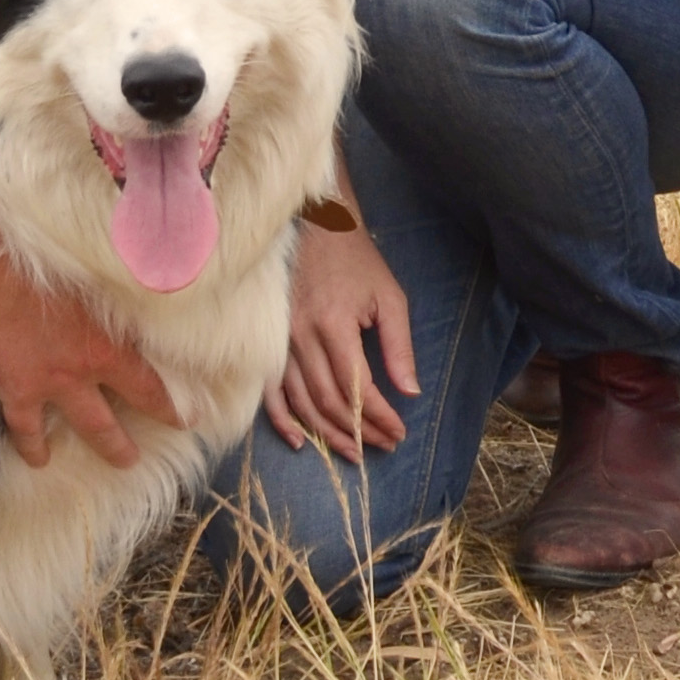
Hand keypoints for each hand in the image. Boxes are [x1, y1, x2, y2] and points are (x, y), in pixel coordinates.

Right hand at [0, 236, 179, 469]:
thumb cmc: (39, 262)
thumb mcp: (93, 276)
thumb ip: (118, 296)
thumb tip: (148, 290)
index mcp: (108, 344)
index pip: (149, 384)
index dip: (170, 406)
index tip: (189, 420)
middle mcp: (83, 371)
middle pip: (113, 416)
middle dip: (126, 442)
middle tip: (137, 459)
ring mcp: (49, 384)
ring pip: (82, 425)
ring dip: (100, 446)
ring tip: (112, 462)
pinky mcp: (14, 389)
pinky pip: (26, 427)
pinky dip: (32, 445)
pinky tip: (37, 459)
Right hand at [264, 219, 417, 462]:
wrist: (317, 229)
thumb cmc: (358, 263)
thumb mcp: (389, 298)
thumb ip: (399, 346)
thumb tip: (409, 392)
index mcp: (334, 325)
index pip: (357, 387)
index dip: (379, 416)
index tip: (399, 432)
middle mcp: (302, 337)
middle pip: (329, 401)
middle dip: (359, 430)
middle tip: (383, 444)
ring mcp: (281, 342)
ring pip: (301, 402)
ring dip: (327, 433)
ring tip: (353, 450)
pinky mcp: (269, 343)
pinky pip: (270, 391)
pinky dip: (283, 420)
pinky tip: (300, 441)